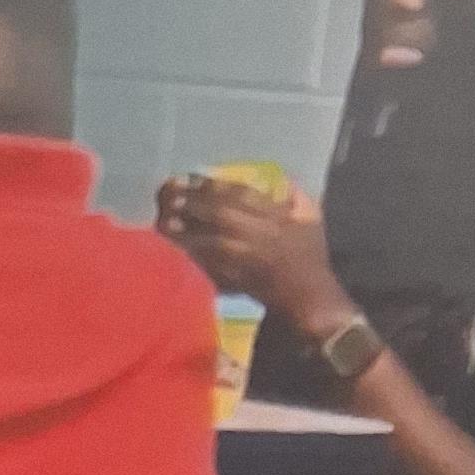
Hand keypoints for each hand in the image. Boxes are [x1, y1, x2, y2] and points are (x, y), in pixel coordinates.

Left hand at [159, 173, 347, 334]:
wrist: (310, 297)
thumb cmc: (311, 259)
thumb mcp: (312, 220)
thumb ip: (298, 198)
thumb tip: (286, 181)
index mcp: (276, 215)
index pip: (240, 193)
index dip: (212, 184)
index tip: (189, 176)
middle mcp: (260, 231)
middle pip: (221, 212)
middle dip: (193, 202)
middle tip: (167, 194)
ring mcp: (249, 256)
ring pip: (213, 238)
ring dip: (187, 229)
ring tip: (163, 220)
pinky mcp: (239, 278)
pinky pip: (213, 264)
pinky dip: (194, 255)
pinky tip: (176, 248)